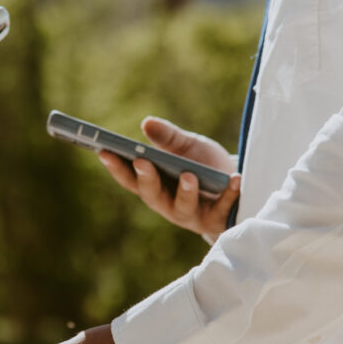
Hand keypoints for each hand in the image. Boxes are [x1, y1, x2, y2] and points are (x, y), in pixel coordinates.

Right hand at [99, 117, 240, 239]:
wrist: (239, 186)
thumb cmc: (206, 166)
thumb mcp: (188, 146)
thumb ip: (169, 137)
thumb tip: (146, 123)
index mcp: (156, 187)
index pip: (131, 180)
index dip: (116, 167)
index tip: (103, 151)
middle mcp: (169, 206)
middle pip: (152, 197)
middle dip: (146, 179)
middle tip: (141, 162)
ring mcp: (193, 216)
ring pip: (183, 209)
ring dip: (185, 193)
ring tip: (188, 175)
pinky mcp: (218, 220)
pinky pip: (222, 209)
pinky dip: (229, 194)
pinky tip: (234, 179)